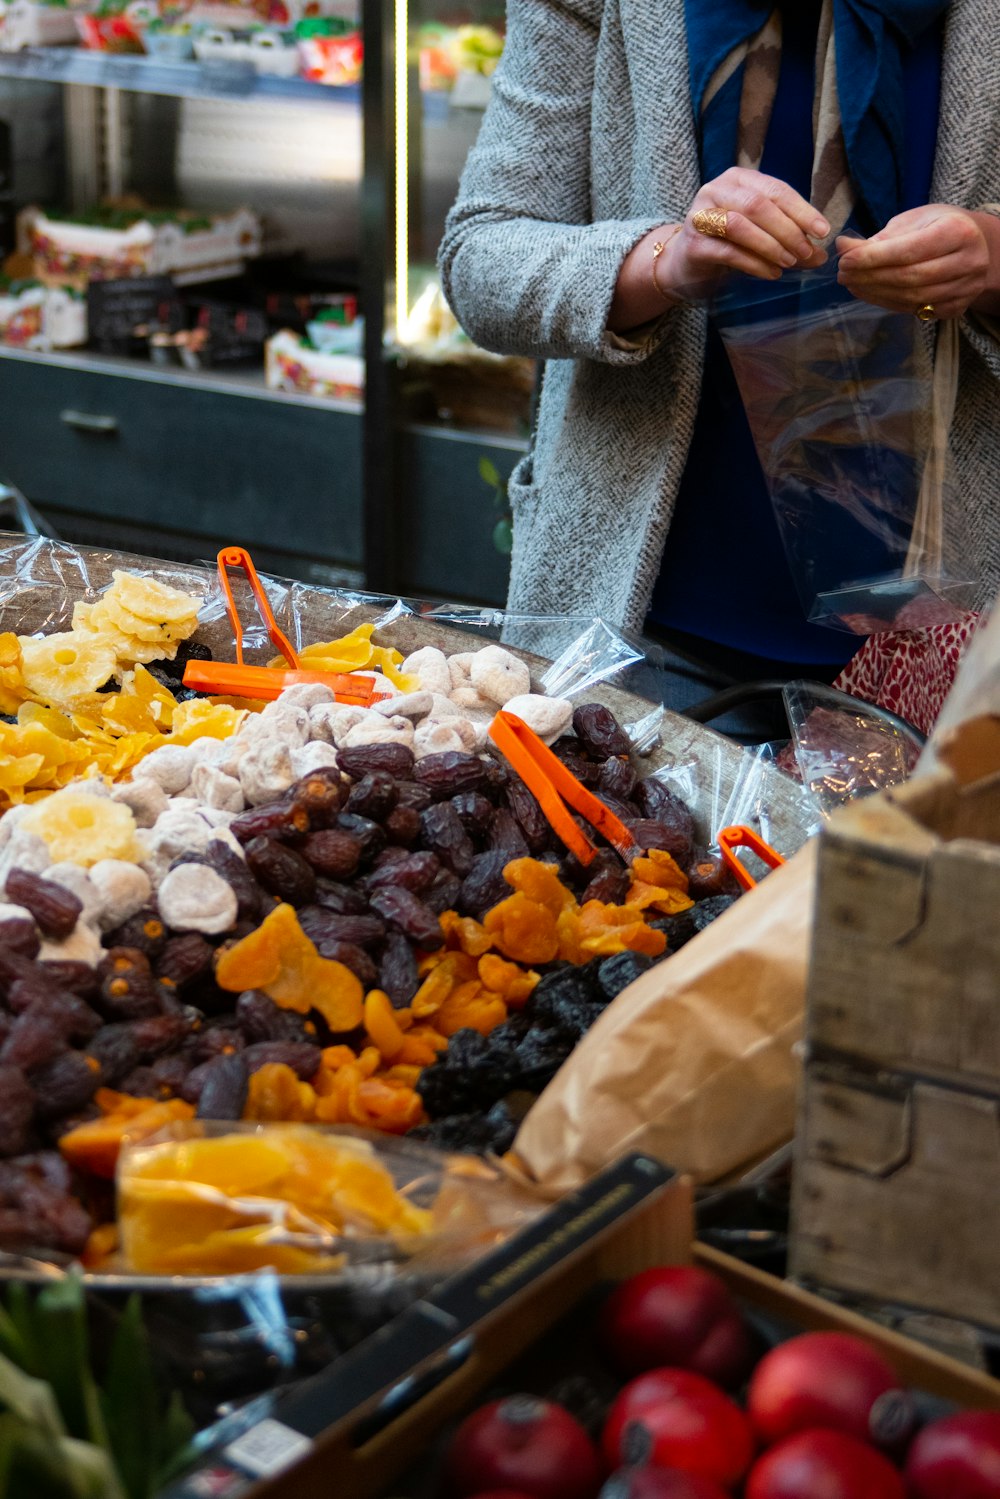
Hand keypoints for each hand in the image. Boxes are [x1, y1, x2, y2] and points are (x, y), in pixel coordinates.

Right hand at [660, 167, 828, 298]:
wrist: (685, 262)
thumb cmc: (728, 242)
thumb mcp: (761, 234)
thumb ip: (789, 239)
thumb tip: (822, 255)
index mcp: (738, 179)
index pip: (775, 190)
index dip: (802, 210)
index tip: (822, 231)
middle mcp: (716, 190)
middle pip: (758, 204)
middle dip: (787, 229)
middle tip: (807, 252)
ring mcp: (700, 216)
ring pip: (740, 226)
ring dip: (770, 245)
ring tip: (789, 263)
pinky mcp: (694, 244)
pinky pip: (728, 252)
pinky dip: (754, 264)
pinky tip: (771, 273)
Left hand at [836, 205, 998, 317]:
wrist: (977, 246)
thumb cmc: (940, 227)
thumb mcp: (916, 221)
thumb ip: (882, 237)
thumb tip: (844, 248)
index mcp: (957, 231)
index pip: (908, 250)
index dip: (873, 258)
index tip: (845, 259)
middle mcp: (967, 262)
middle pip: (909, 277)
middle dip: (870, 277)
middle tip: (843, 274)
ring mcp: (965, 289)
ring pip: (911, 297)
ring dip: (874, 293)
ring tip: (852, 284)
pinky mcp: (957, 308)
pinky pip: (915, 310)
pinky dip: (888, 303)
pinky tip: (870, 293)